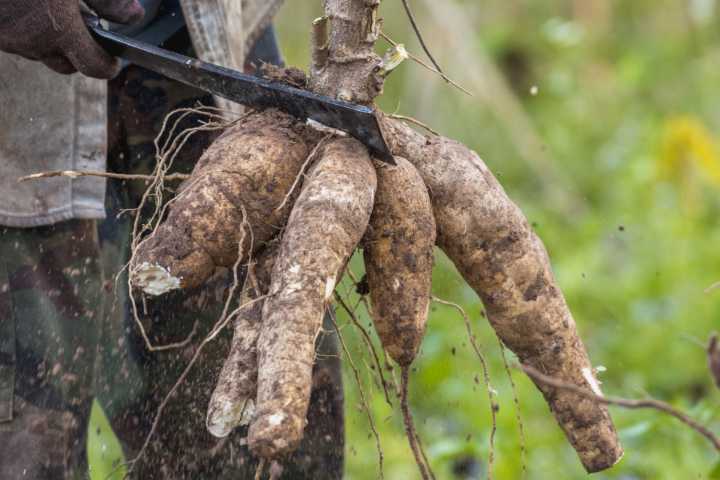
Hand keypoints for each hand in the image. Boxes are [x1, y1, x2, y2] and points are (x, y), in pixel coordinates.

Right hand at [0, 0, 144, 77]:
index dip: (108, 65)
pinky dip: (27, 30)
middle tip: (83, 28)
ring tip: (51, 9)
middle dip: (79, 53)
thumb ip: (107, 0)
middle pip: (67, 64)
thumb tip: (135, 17)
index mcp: (59, 30)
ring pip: (39, 52)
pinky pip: (16, 39)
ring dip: (50, 40)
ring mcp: (8, 39)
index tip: (115, 60)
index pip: (94, 67)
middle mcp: (33, 42)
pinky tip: (27, 5)